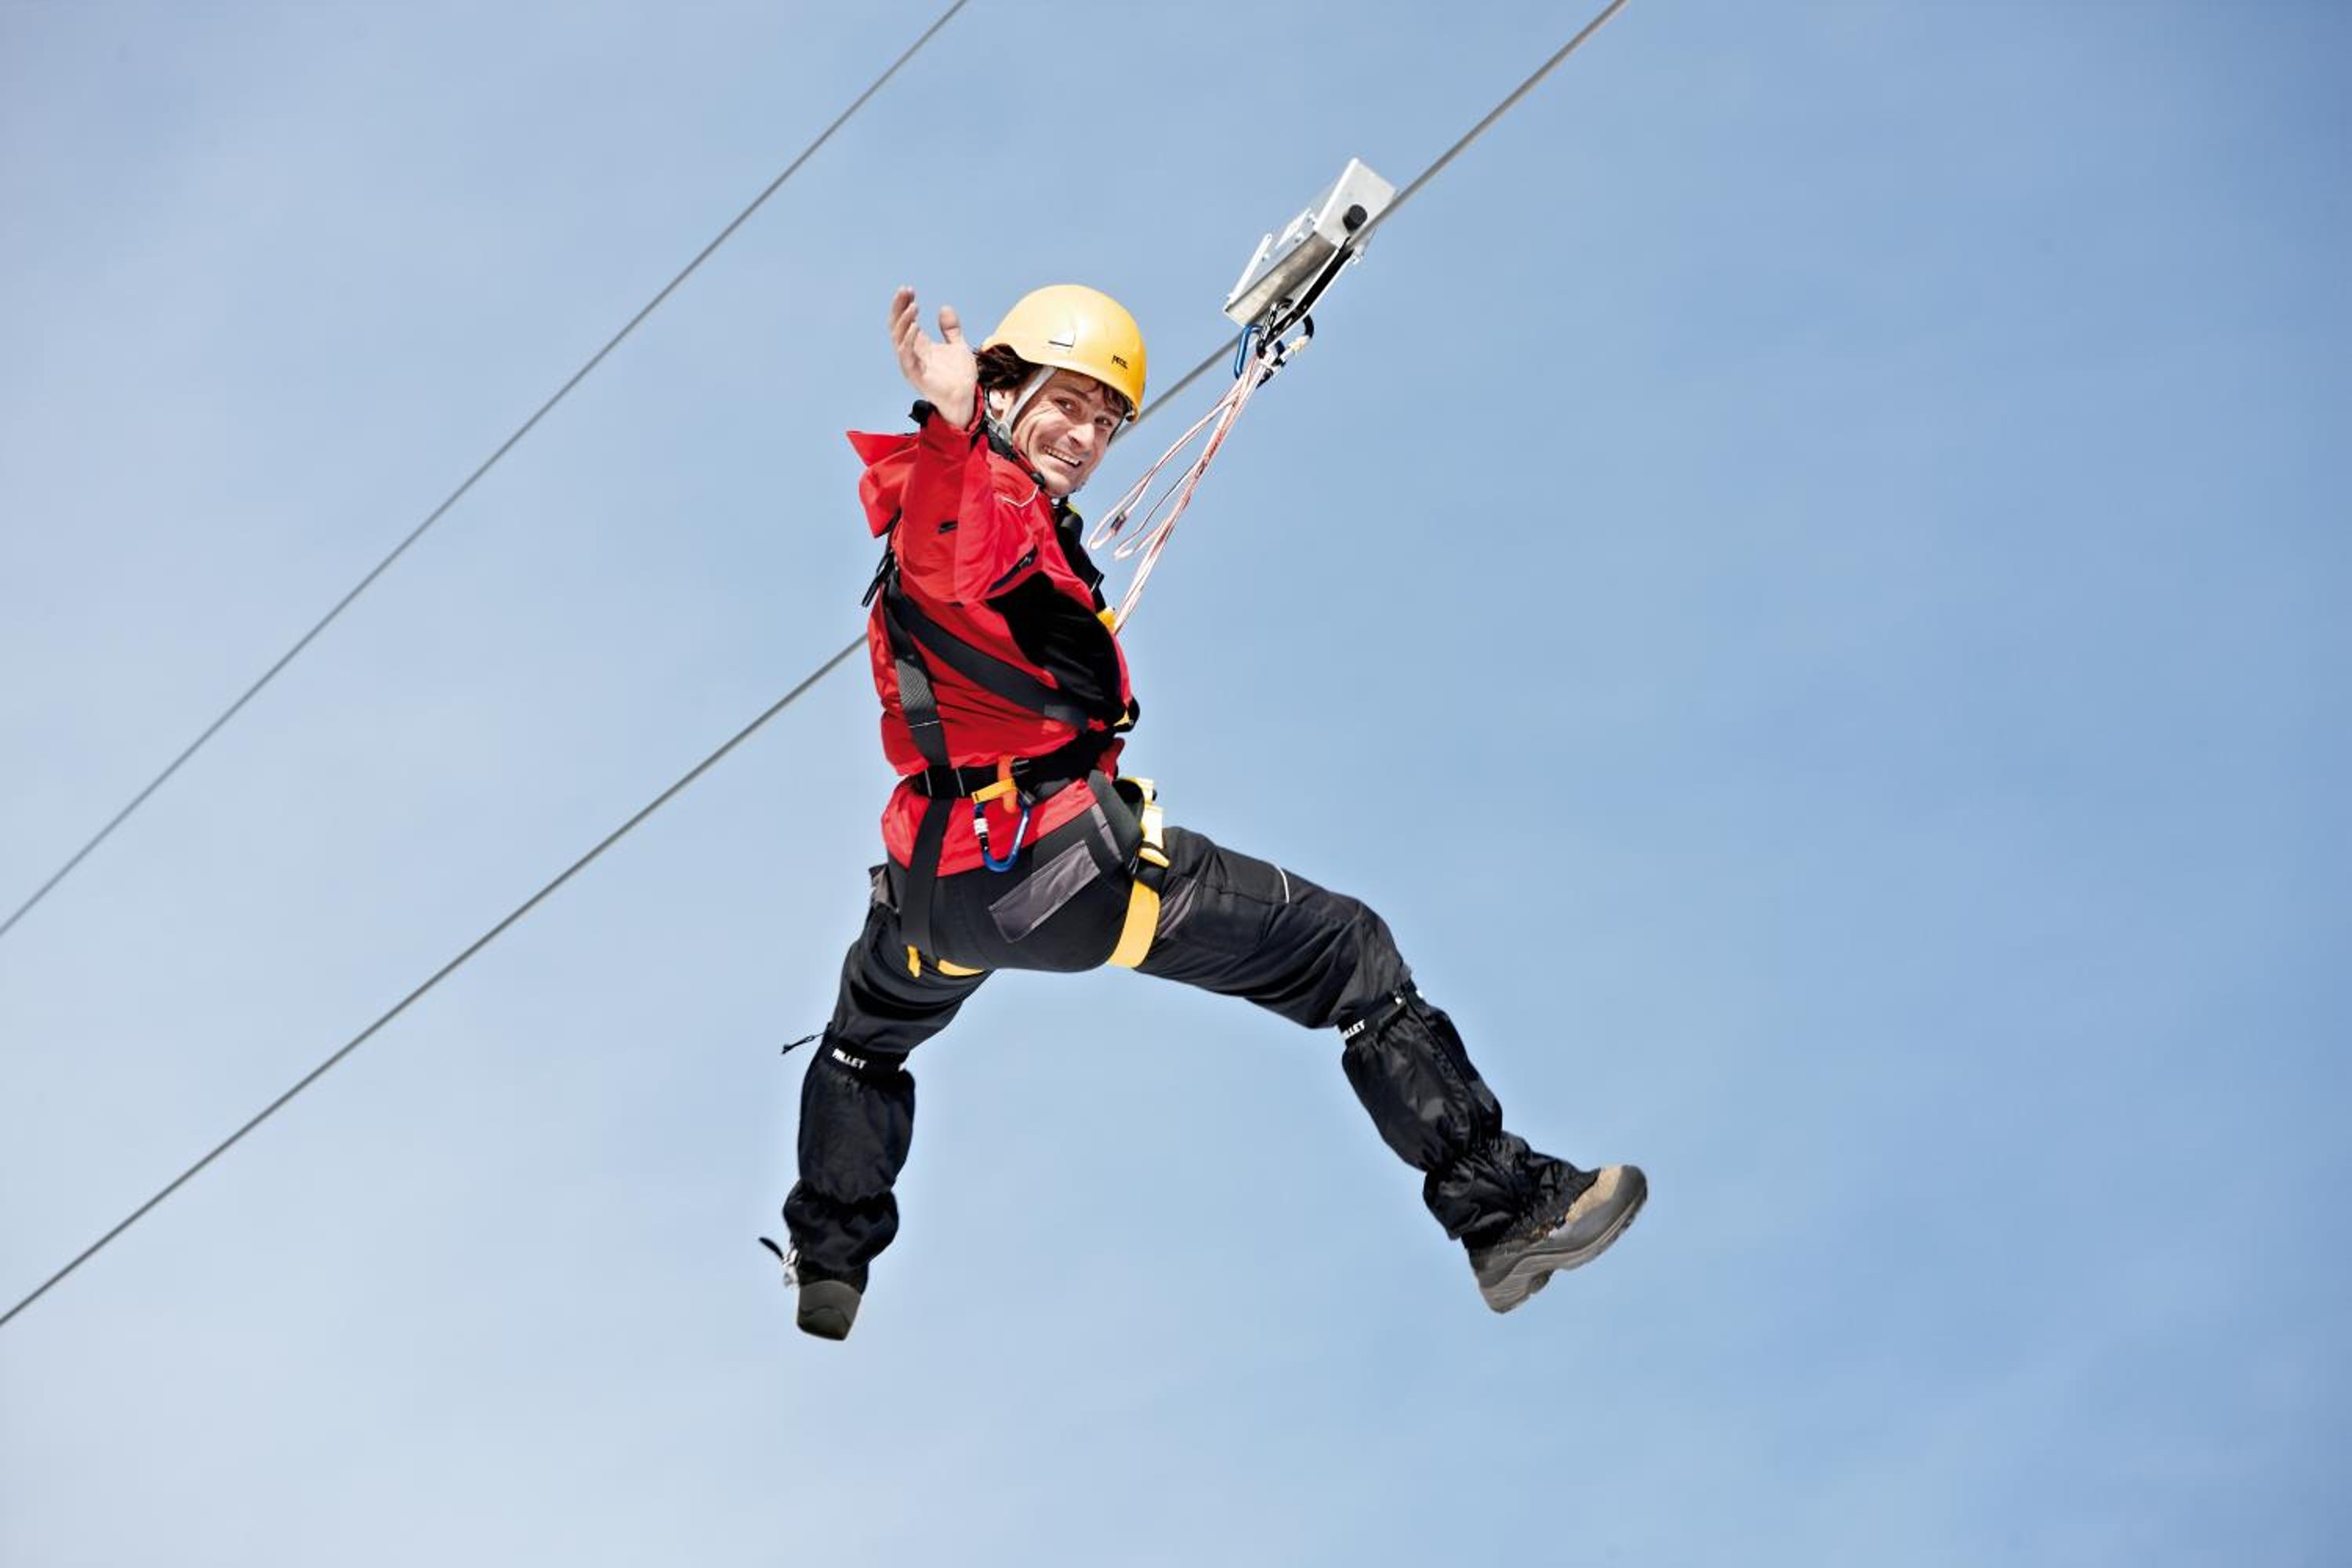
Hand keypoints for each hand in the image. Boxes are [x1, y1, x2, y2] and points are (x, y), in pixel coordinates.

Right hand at [888, 285, 975, 428]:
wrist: (966, 398)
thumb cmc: (959, 376)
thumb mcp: (957, 345)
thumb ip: (950, 329)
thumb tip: (945, 308)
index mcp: (919, 345)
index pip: (905, 320)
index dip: (904, 305)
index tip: (909, 289)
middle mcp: (912, 353)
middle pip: (897, 326)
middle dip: (899, 307)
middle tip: (905, 290)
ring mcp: (912, 364)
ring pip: (898, 339)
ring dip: (903, 321)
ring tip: (913, 306)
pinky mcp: (916, 376)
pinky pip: (907, 357)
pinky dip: (908, 341)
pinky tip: (915, 327)